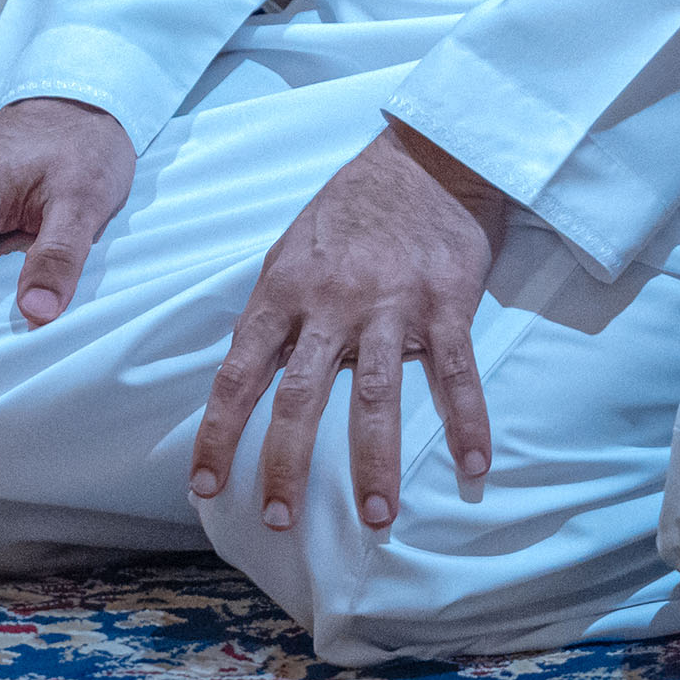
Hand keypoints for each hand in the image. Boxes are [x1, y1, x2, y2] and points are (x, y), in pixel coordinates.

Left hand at [189, 123, 508, 534]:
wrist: (426, 158)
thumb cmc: (351, 211)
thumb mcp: (292, 252)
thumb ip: (273, 315)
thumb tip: (246, 376)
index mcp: (283, 292)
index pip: (238, 374)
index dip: (218, 435)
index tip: (205, 487)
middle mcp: (331, 303)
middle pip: (300, 397)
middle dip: (287, 464)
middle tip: (280, 521)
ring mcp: (391, 304)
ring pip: (377, 395)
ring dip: (376, 462)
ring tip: (378, 516)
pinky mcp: (446, 302)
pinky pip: (456, 373)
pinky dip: (468, 422)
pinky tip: (474, 466)